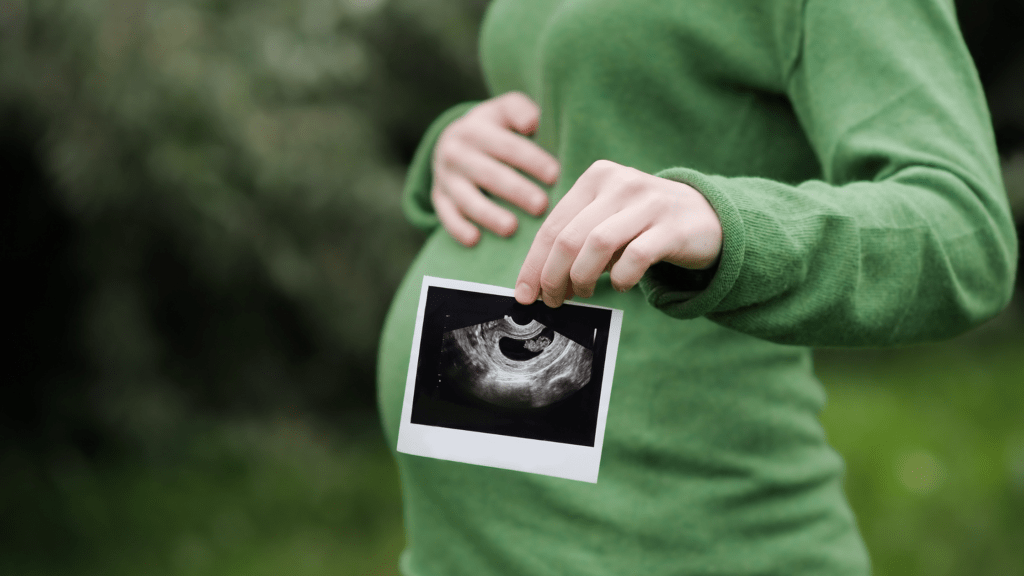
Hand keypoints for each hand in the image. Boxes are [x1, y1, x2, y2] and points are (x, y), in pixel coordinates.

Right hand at [432, 92, 560, 246]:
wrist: (451, 141)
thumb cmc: (493, 128)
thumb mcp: (504, 109)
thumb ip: (520, 110)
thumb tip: (532, 123)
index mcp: (474, 129)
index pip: (507, 146)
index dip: (531, 160)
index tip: (555, 175)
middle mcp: (455, 152)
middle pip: (489, 174)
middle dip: (516, 191)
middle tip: (541, 206)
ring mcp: (445, 177)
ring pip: (466, 198)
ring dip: (489, 214)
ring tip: (512, 228)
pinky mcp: (439, 198)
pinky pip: (446, 215)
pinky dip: (458, 228)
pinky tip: (475, 240)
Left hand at [515, 160, 721, 306]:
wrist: (708, 217)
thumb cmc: (644, 225)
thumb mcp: (608, 221)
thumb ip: (576, 242)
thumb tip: (540, 282)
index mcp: (596, 177)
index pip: (553, 224)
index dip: (534, 263)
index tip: (525, 294)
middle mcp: (620, 183)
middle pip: (570, 237)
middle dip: (553, 276)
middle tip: (552, 300)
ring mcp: (648, 202)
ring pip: (597, 244)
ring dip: (582, 278)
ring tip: (583, 292)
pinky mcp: (672, 226)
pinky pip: (636, 256)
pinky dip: (621, 277)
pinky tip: (621, 285)